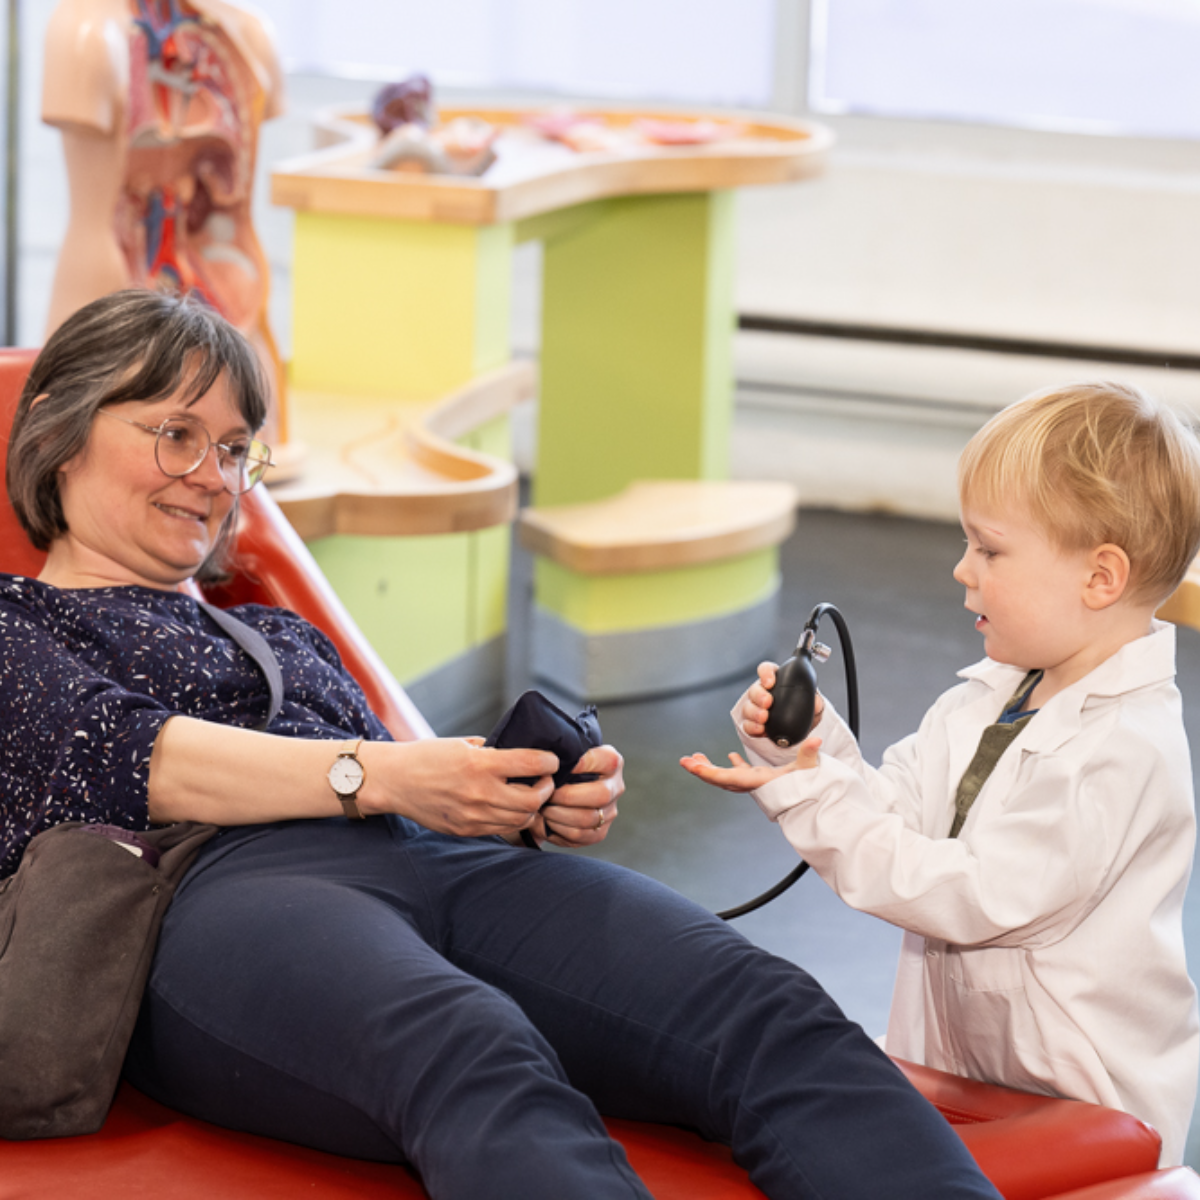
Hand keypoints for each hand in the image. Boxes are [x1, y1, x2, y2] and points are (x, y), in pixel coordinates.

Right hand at [379, 737, 558, 836]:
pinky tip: (510, 807)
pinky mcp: (467, 830)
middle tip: (544, 780)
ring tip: (529, 794)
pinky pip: (502, 830)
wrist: (394, 781)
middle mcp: (479, 793)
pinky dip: (513, 819)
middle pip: (533, 800)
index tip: (552, 760)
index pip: (531, 765)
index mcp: (480, 765)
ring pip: (521, 819)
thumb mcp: (463, 744)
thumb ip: (493, 750)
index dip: (549, 762)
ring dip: (531, 807)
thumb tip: (521, 754)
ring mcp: (473, 816)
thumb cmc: (427, 757)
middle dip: (546, 789)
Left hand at [533, 744, 624, 847]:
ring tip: (544, 808)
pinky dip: (559, 828)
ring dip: (560, 814)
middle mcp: (615, 787)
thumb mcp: (568, 755)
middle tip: (548, 793)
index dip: (581, 764)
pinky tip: (549, 820)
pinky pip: (580, 835)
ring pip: (588, 818)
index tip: (557, 766)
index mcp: (612, 762)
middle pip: (601, 794)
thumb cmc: (563, 770)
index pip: (605, 761)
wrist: (563, 793)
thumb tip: (550, 759)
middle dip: (568, 796)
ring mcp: (610, 811)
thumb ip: (565, 753)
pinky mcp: (600, 832)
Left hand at [679, 735, 821, 792]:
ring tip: (696, 757)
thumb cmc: (810, 788)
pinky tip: (730, 756)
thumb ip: (809, 754)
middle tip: (685, 761)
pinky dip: (733, 765)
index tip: (692, 767)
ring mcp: (755, 782)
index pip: (727, 778)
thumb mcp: (809, 770)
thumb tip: (816, 739)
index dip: (708, 773)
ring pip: (727, 776)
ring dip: (711, 767)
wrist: (815, 803)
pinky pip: (741, 773)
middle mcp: (752, 783)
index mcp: (757, 781)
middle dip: (702, 770)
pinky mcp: (761, 780)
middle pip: (721, 778)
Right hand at [739, 662, 824, 738]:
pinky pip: (747, 724)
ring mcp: (756, 708)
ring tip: (764, 718)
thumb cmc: (803, 712)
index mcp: (777, 682)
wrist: (798, 731)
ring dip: (754, 712)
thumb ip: (816, 703)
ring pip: (748, 706)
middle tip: (768, 702)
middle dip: (759, 695)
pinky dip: (752, 727)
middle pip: (754, 689)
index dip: (765, 673)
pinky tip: (760, 730)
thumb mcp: (813, 706)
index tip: (770, 682)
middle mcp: (763, 693)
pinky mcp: (752, 723)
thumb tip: (817, 704)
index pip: (767, 670)